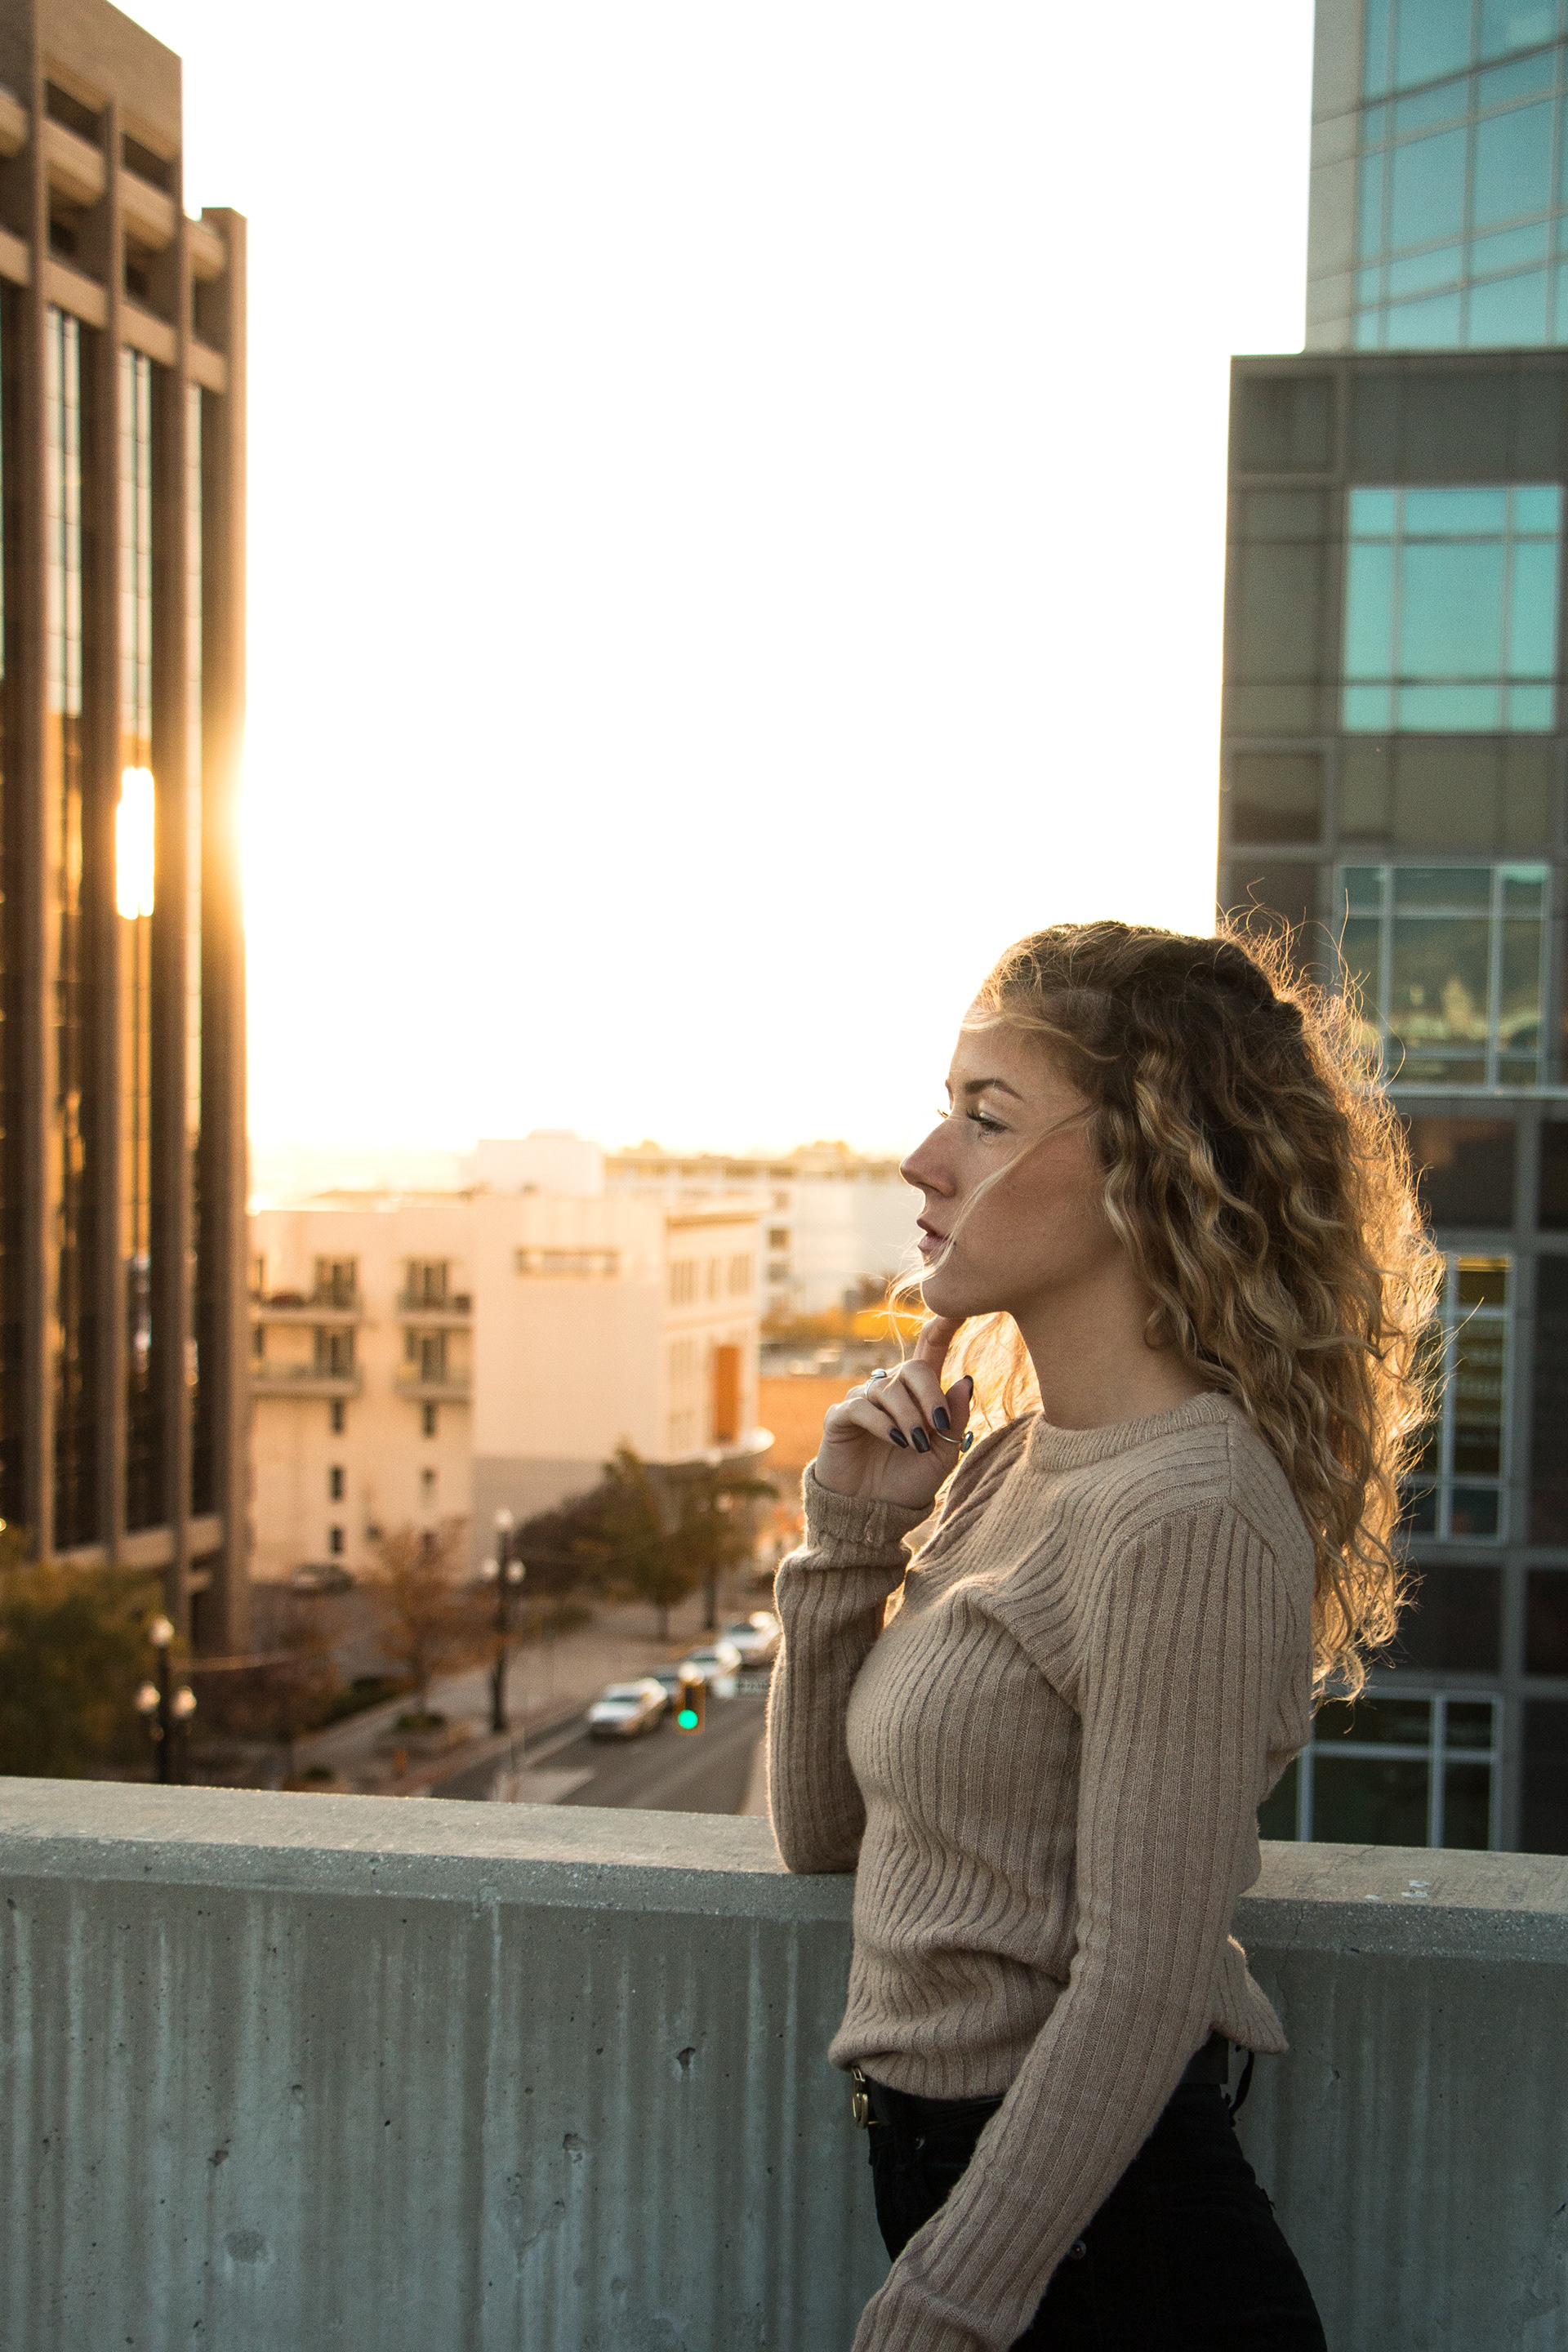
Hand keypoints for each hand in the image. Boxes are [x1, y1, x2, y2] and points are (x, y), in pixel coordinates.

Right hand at [814, 1317, 973, 1507]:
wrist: (875, 1512)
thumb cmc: (910, 1480)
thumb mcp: (943, 1453)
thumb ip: (954, 1418)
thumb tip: (966, 1379)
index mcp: (918, 1393)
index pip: (930, 1350)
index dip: (943, 1327)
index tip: (958, 1308)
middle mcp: (890, 1390)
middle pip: (912, 1368)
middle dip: (929, 1395)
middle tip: (937, 1426)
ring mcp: (862, 1401)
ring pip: (888, 1390)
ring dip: (908, 1417)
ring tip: (917, 1444)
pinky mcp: (839, 1417)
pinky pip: (861, 1407)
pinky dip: (882, 1423)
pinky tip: (895, 1440)